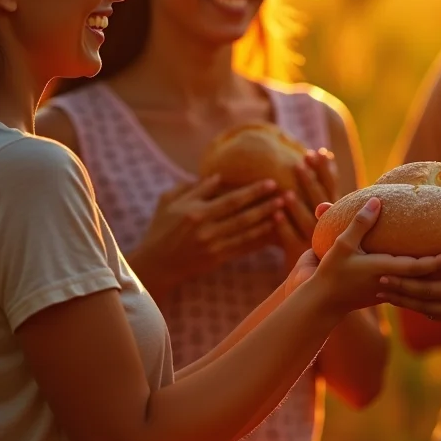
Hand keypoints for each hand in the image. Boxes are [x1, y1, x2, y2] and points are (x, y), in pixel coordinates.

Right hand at [132, 175, 282, 289]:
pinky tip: (271, 233)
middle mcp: (206, 230)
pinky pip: (242, 248)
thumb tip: (218, 176)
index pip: (231, 200)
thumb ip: (194, 188)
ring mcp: (212, 246)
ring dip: (266, 223)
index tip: (271, 182)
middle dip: (266, 205)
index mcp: (195, 212)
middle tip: (285, 195)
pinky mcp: (216, 259)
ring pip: (245, 233)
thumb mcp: (169, 202)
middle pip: (243, 216)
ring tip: (283, 212)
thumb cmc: (160, 227)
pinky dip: (257, 241)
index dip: (253, 192)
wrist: (155, 264)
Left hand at [275, 150, 337, 267]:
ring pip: (305, 222)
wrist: (315, 276)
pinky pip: (290, 239)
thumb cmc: (321, 237)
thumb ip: (324, 186)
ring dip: (296, 206)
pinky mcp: (298, 254)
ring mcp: (314, 242)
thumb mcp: (326, 212)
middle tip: (299, 163)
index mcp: (336, 215)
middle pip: (319, 201)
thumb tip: (326, 155)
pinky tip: (276, 215)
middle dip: (309, 182)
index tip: (318, 152)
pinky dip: (283, 227)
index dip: (325, 170)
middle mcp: (329, 227)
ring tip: (286, 193)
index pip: (332, 188)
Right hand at [288, 198, 440, 316]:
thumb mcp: (342, 244)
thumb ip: (361, 223)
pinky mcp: (386, 295)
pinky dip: (423, 283)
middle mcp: (391, 283)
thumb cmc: (331, 272)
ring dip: (437, 277)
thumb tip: (377, 200)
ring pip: (419, 285)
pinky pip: (410, 289)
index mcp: (383, 271)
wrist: (322, 303)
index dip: (437, 262)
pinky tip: (433, 279)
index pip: (417, 268)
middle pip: (425, 277)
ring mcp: (390, 292)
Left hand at [376, 228, 440, 340]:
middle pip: (423, 303)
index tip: (380, 275)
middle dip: (398, 295)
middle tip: (374, 287)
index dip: (402, 283)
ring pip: (432, 312)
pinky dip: (428, 309)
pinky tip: (425, 304)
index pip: (427, 289)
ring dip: (410, 303)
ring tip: (392, 295)